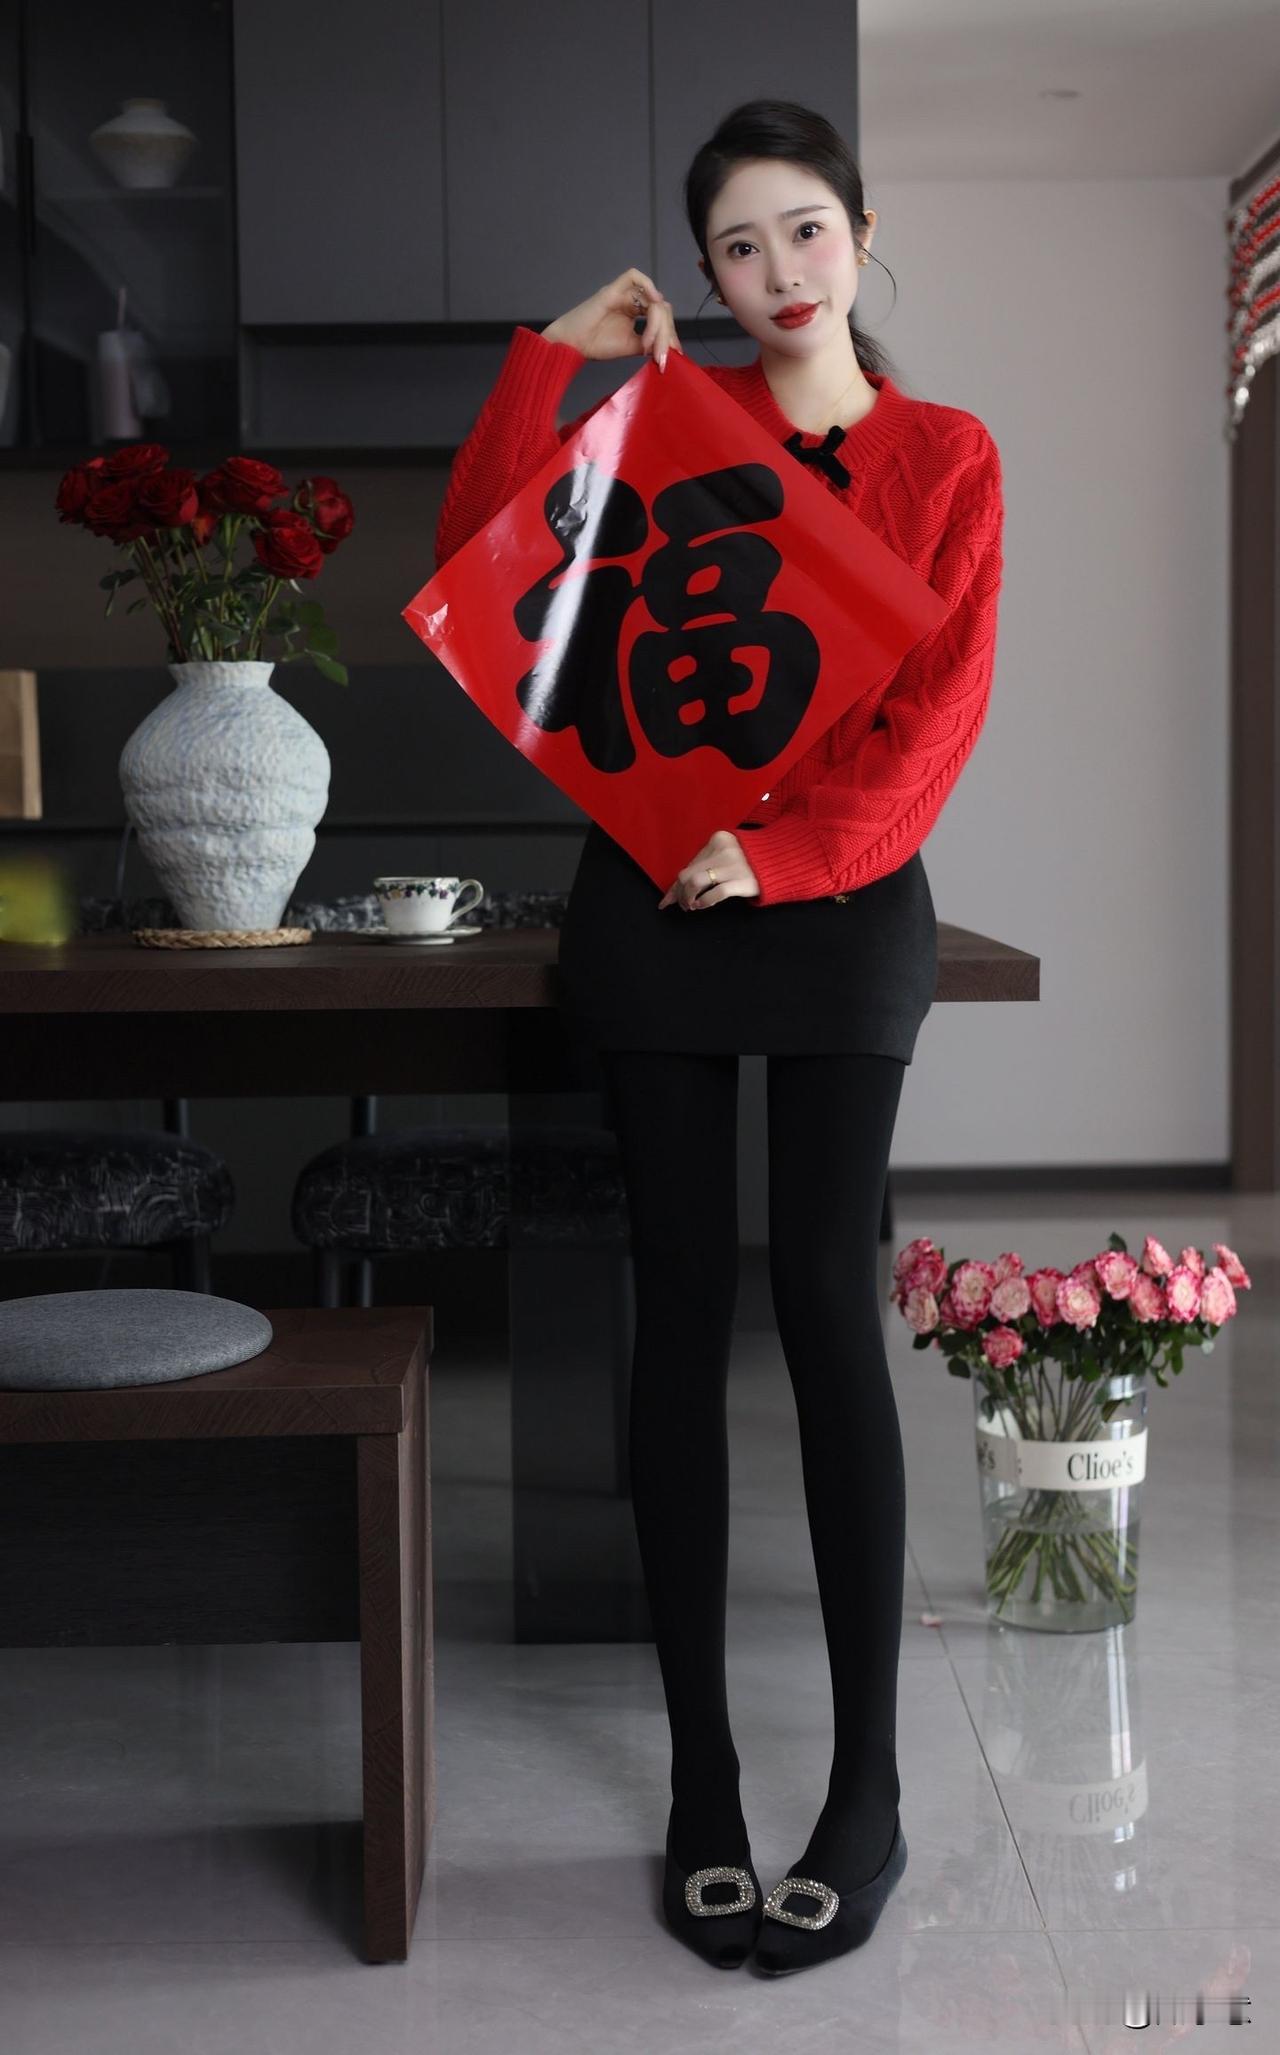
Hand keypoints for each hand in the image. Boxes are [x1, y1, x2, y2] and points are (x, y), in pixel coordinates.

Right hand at [542, 267, 684, 372]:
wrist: (572, 344)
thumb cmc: (595, 344)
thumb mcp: (630, 346)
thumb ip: (649, 342)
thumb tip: (669, 348)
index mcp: (635, 312)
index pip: (661, 316)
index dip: (669, 334)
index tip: (670, 355)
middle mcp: (631, 301)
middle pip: (660, 308)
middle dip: (665, 332)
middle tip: (661, 354)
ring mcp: (623, 294)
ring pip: (652, 299)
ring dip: (656, 323)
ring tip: (648, 345)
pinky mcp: (613, 289)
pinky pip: (634, 277)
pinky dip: (647, 285)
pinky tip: (653, 302)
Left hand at [658, 829, 759, 910]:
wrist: (782, 861)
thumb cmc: (750, 859)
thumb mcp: (728, 852)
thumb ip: (707, 862)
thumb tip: (679, 886)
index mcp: (717, 840)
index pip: (690, 864)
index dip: (676, 884)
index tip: (668, 899)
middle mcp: (723, 850)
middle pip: (688, 874)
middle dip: (679, 893)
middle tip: (682, 905)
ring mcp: (733, 866)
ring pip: (696, 882)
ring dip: (688, 898)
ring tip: (691, 906)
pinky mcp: (742, 881)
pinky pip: (715, 893)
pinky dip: (704, 902)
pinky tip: (702, 905)